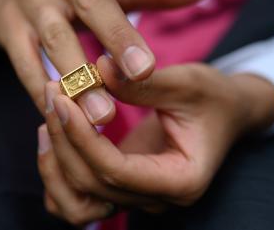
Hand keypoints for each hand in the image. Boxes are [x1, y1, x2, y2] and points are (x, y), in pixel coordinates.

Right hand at [0, 0, 211, 120]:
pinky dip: (43, 90)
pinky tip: (65, 116)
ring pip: (56, 40)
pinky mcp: (7, 30)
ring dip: (80, 78)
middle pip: (90, 4)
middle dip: (117, 38)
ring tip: (105, 115)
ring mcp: (30, 3)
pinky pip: (25, 64)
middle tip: (143, 72)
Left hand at [37, 56, 273, 225]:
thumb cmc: (213, 96)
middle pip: (92, 186)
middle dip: (65, 140)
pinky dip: (58, 174)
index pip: (117, 171)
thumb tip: (97, 68)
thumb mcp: (187, 83)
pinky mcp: (122, 186)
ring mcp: (138, 197)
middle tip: (53, 93)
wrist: (223, 111)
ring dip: (55, 166)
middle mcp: (158, 199)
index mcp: (182, 180)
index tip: (62, 98)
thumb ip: (143, 82)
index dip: (83, 137)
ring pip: (78, 205)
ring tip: (49, 117)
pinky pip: (79, 198)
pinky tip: (56, 135)